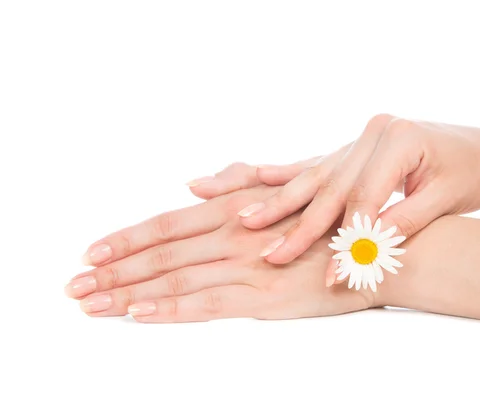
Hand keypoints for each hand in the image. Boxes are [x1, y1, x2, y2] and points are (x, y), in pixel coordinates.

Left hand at [66, 186, 374, 321]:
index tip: (90, 253)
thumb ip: (240, 180)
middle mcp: (235, 233)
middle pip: (161, 253)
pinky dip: (171, 310)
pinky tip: (140, 315)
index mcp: (236, 207)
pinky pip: (209, 304)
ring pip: (175, 279)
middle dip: (113, 270)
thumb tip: (193, 182)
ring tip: (91, 304)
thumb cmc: (332, 216)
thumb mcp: (287, 184)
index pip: (168, 223)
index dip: (125, 238)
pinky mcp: (267, 296)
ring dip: (129, 292)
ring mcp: (248, 265)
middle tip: (74, 286)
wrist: (378, 246)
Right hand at [187, 115, 479, 285]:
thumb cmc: (472, 174)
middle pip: (330, 187)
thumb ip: (399, 223)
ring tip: (246, 219)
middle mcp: (374, 131)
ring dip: (281, 202)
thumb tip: (358, 252)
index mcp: (398, 136)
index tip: (334, 275)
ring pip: (316, 176)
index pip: (362, 198)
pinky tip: (258, 176)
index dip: (347, 240)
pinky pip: (318, 163)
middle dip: (300, 225)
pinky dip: (288, 174)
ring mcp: (361, 137)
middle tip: (270, 253)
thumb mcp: (444, 199)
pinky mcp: (356, 147)